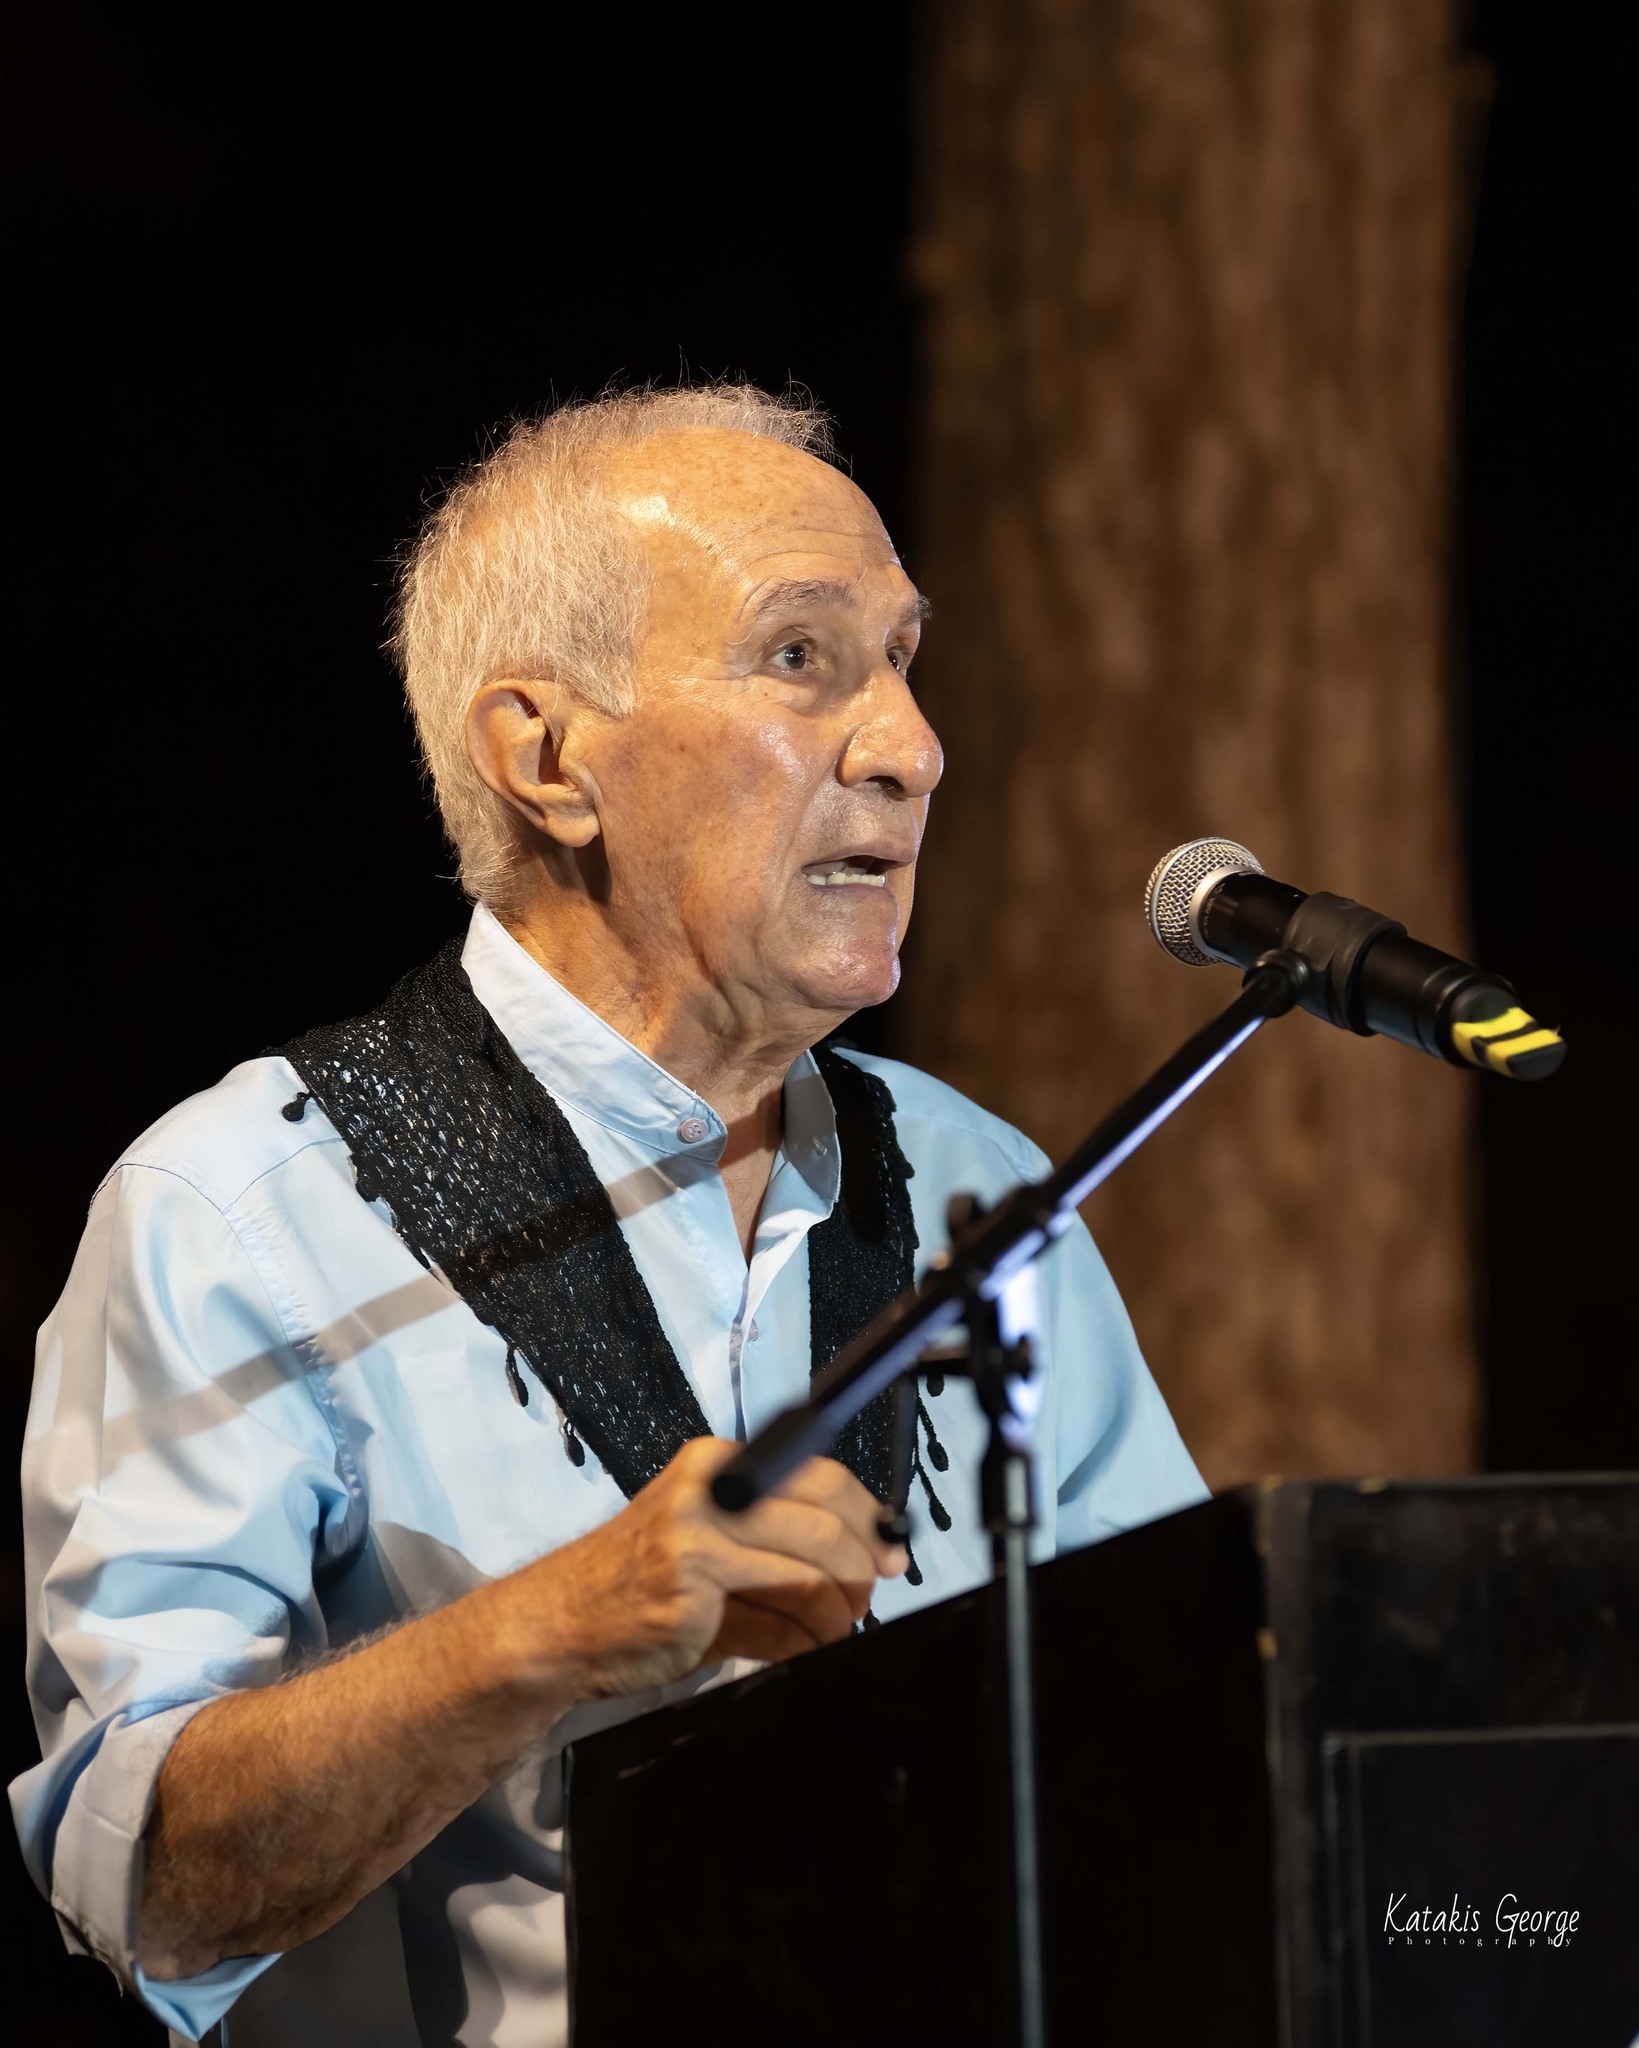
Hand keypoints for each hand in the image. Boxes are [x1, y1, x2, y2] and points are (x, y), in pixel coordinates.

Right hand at [510, 1438, 908, 1703]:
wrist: (559, 1624)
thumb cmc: (640, 1585)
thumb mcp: (710, 1542)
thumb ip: (782, 1541)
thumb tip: (872, 1554)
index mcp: (718, 1462)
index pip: (821, 1475)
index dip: (868, 1517)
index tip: (890, 1551)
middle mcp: (708, 1488)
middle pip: (825, 1523)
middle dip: (860, 1570)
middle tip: (866, 1599)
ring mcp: (696, 1536)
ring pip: (811, 1571)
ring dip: (839, 1612)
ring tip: (833, 1630)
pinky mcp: (690, 1588)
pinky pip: (780, 1618)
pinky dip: (806, 1641)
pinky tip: (803, 1648)